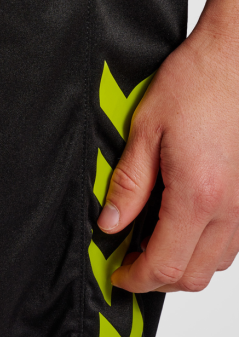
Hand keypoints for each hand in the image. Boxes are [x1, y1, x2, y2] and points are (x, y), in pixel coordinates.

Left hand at [97, 17, 238, 292]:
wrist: (235, 59)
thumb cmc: (196, 83)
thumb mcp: (146, 130)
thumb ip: (129, 184)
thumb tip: (111, 223)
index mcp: (198, 195)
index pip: (165, 264)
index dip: (135, 278)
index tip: (117, 272)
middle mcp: (230, 208)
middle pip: (193, 276)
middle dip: (156, 278)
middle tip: (128, 259)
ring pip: (216, 263)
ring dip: (183, 263)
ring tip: (151, 238)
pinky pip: (232, 242)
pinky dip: (205, 246)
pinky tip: (182, 222)